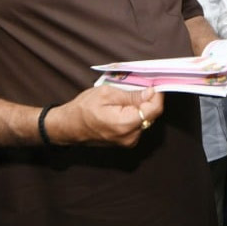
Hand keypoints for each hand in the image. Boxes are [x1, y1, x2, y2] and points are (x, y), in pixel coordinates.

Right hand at [47, 85, 163, 147]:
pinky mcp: (126, 142)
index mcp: (126, 124)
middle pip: (151, 115)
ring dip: (141, 107)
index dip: (157, 95)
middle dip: (148, 100)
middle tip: (139, 86)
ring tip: (126, 96)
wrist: (69, 127)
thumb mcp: (106, 94)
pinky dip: (135, 114)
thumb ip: (131, 95)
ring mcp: (129, 141)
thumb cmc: (83, 109)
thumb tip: (150, 92)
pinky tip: (124, 107)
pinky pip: (138, 125)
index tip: (155, 83)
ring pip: (145, 119)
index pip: (154, 109)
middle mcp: (130, 137)